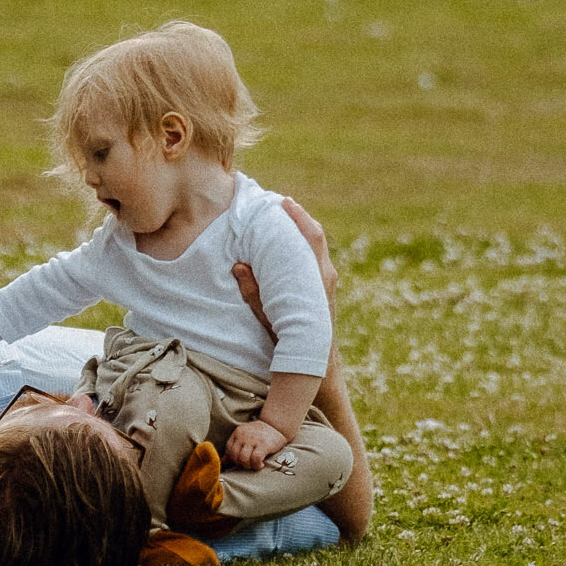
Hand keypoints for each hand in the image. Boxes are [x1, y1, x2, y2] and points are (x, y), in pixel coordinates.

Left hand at [225, 418, 289, 471]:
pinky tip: (260, 464)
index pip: (228, 450)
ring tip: (254, 465)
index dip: (233, 459)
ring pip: (243, 459)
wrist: (277, 425)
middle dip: (240, 464)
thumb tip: (223, 461)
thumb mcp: (245, 437)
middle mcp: (243, 436)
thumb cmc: (260, 434)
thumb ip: (234, 448)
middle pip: (234, 456)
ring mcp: (253, 440)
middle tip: (249, 464)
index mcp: (237, 433)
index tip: (241, 462)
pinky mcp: (263, 445)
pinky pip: (255, 459)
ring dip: (248, 466)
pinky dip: (257, 465)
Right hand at [233, 197, 338, 334]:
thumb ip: (253, 291)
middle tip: (280, 204)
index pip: (312, 237)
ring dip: (301, 231)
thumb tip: (238, 266)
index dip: (299, 217)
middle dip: (300, 218)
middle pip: (316, 237)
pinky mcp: (324, 288)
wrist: (318, 362)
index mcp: (316, 277)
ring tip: (283, 219)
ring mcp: (327, 281)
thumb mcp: (267, 317)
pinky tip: (289, 245)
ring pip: (317, 247)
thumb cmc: (292, 342)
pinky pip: (315, 258)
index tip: (284, 202)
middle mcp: (326, 275)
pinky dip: (303, 246)